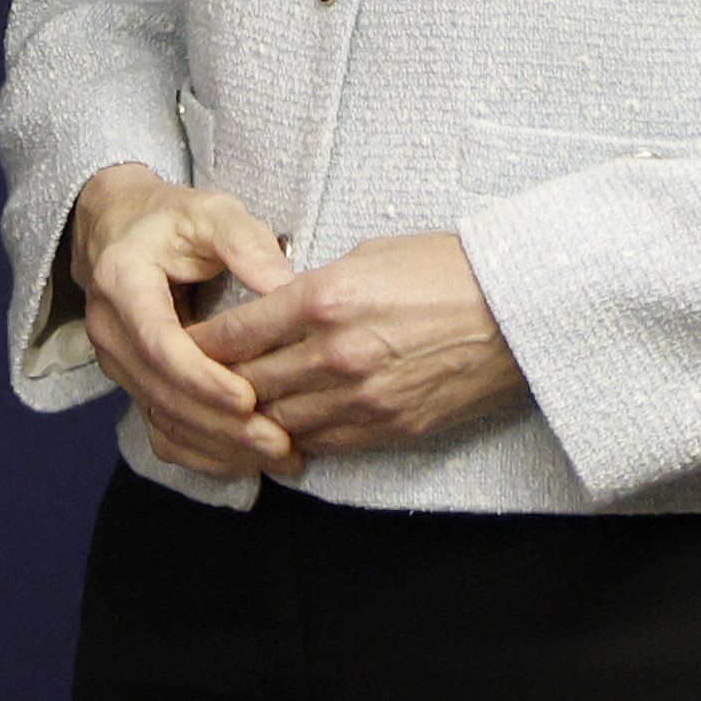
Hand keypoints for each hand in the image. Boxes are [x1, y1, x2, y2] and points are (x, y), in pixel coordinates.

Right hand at [66, 162, 300, 480]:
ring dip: (218, 445)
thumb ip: (246, 243)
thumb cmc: (172, 219)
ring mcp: (116, 362)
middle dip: (220, 424)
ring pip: (162, 418)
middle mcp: (109, 329)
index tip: (249, 398)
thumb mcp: (211, 213)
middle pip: (161, 393)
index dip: (202, 378)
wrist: (119, 229)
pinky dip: (202, 452)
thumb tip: (285, 285)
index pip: (159, 344)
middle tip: (279, 441)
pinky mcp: (131, 382)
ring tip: (278, 455)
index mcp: (122, 282)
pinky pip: (160, 430)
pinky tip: (247, 461)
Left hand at [194, 232, 522, 459]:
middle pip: (248, 384)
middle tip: (191, 388)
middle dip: (216, 387)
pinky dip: (297, 440)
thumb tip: (274, 306)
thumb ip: (312, 286)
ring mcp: (363, 398)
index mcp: (324, 299)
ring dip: (252, 420)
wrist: (520, 310)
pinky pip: (325, 444)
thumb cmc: (447, 269)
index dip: (200, 344)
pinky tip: (281, 434)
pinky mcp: (391, 428)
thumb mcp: (367, 255)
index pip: (236, 332)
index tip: (181, 346)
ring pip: (280, 422)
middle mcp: (335, 354)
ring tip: (229, 417)